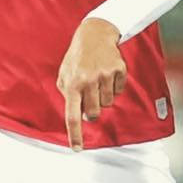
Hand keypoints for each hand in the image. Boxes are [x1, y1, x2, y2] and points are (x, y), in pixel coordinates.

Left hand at [56, 17, 125, 151]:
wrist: (95, 33)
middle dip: (92, 111)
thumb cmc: (77, 57)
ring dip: (103, 97)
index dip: (75, 134)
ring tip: (98, 81)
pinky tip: (107, 75)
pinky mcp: (119, 70)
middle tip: (90, 98)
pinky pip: (119, 91)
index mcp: (72, 84)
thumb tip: (76, 114)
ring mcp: (105, 75)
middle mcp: (88, 81)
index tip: (76, 148)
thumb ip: (67, 93)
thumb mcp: (64, 73)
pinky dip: (114, 87)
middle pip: (94, 113)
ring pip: (108, 103)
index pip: (72, 115)